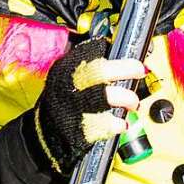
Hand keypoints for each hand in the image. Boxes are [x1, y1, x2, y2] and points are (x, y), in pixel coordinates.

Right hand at [32, 38, 143, 174]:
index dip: (109, 49)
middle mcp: (71, 85)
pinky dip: (120, 123)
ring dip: (128, 98)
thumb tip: (117, 58)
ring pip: (110, 97)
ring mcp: (77, 107)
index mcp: (66, 69)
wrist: (44, 133)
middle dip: (127, 68)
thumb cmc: (62, 102)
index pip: (90, 49)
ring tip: (133, 103)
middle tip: (139, 70)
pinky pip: (110, 124)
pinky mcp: (84, 128)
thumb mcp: (65, 77)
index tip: (124, 52)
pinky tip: (121, 123)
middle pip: (102, 70)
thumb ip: (86, 66)